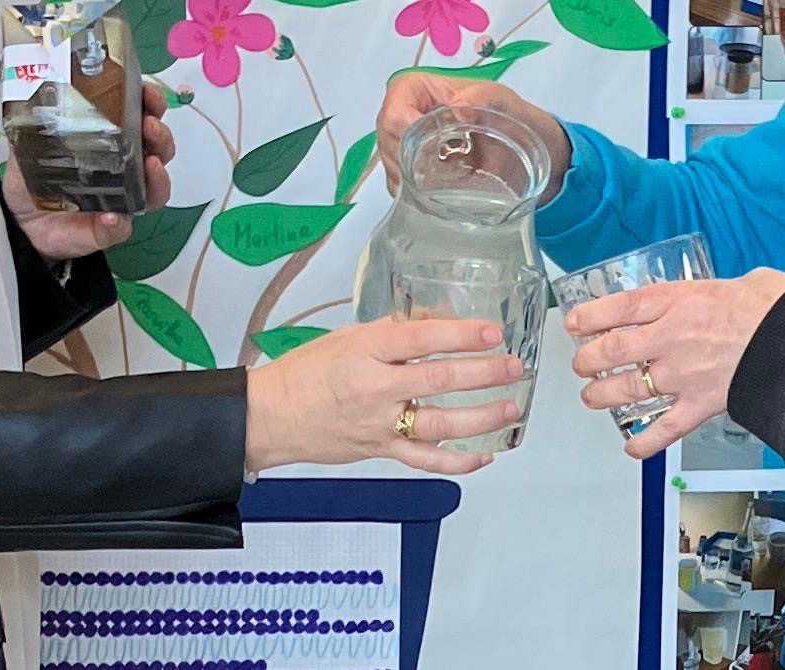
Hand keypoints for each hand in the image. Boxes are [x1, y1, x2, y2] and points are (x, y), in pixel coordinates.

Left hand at [4, 79, 176, 262]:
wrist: (22, 224)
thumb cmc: (34, 183)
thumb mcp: (28, 148)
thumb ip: (33, 126)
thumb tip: (31, 101)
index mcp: (111, 144)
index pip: (139, 119)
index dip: (149, 104)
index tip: (147, 92)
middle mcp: (125, 170)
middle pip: (159, 151)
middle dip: (162, 135)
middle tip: (150, 125)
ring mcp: (122, 201)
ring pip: (156, 190)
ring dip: (159, 176)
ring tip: (151, 164)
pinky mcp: (109, 229)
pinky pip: (122, 227)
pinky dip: (120, 221)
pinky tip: (113, 215)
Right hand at [243, 316, 528, 474]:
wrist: (271, 416)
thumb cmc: (305, 373)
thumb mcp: (347, 337)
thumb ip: (394, 331)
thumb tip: (438, 321)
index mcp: (366, 351)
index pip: (422, 339)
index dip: (461, 335)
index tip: (492, 332)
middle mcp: (375, 388)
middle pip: (439, 380)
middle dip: (484, 374)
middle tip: (513, 367)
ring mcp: (379, 424)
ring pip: (440, 425)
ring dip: (481, 418)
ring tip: (510, 407)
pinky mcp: (380, 450)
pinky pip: (425, 460)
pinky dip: (457, 462)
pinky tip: (483, 455)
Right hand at [374, 72, 572, 200]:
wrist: (527, 149)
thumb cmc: (510, 117)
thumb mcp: (503, 100)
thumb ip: (484, 97)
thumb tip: (459, 106)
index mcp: (420, 88)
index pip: (395, 107)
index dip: (402, 128)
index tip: (426, 146)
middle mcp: (406, 115)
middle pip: (388, 140)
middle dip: (408, 159)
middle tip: (441, 171)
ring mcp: (406, 146)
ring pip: (392, 166)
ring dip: (413, 180)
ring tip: (447, 181)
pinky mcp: (412, 173)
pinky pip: (401, 188)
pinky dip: (416, 195)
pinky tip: (438, 195)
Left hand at [562, 268, 784, 458]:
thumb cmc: (778, 309)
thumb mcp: (747, 280)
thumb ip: (725, 291)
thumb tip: (734, 290)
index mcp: (680, 301)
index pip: (620, 307)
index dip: (591, 316)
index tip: (575, 322)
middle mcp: (672, 337)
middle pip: (613, 350)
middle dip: (588, 359)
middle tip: (581, 364)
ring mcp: (683, 374)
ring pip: (628, 388)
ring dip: (603, 395)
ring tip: (592, 397)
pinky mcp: (700, 405)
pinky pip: (665, 429)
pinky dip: (644, 442)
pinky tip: (631, 447)